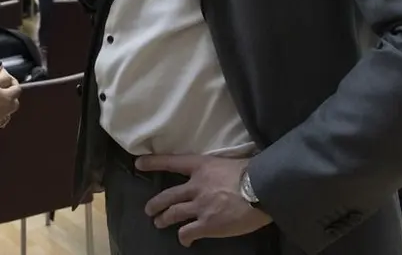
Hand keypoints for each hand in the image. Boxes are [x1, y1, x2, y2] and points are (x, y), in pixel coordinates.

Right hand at [0, 71, 19, 132]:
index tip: (8, 80)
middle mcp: (5, 110)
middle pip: (15, 103)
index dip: (14, 83)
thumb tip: (0, 65)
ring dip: (5, 107)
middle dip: (11, 96)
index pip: (17, 89)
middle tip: (2, 90)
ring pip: (7, 114)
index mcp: (5, 96)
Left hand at [137, 154, 272, 246]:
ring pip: (174, 214)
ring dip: (164, 219)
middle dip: (156, 203)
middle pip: (168, 195)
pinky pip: (188, 232)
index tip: (138, 163)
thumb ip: (218, 171)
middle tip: (149, 209)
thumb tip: (221, 175)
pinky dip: (184, 237)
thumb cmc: (253, 172)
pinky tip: (185, 240)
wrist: (262, 189)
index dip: (154, 162)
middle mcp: (196, 186)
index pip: (172, 162)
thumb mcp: (231, 162)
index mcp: (202, 166)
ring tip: (159, 223)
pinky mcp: (207, 224)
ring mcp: (200, 206)